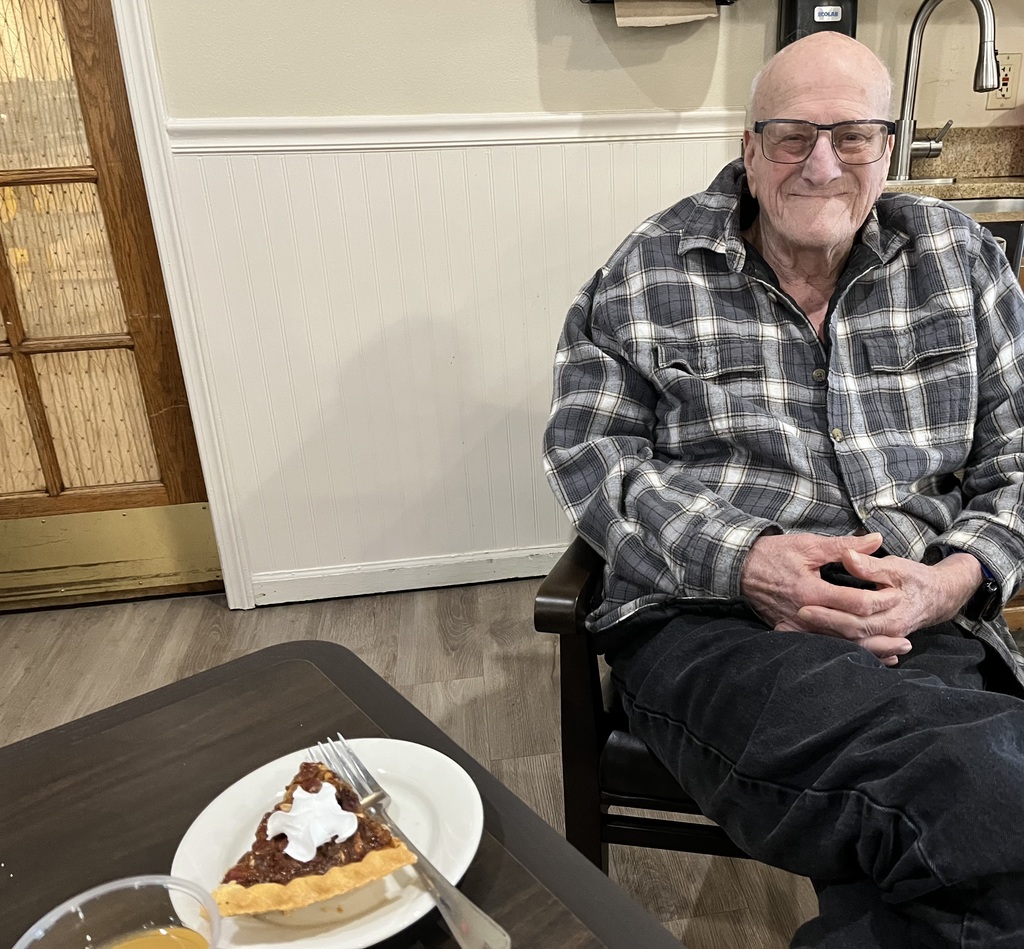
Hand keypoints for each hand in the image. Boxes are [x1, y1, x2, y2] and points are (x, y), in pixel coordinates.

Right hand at [740, 532, 909, 664]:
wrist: (738, 568)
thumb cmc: (772, 554)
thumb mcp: (808, 545)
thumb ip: (844, 546)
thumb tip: (876, 540)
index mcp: (811, 591)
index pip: (855, 603)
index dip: (880, 601)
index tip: (899, 597)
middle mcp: (805, 615)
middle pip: (850, 633)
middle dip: (880, 637)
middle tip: (907, 640)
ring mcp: (796, 627)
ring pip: (837, 645)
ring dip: (866, 651)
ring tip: (892, 655)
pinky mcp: (790, 631)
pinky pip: (821, 646)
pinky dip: (844, 652)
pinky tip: (862, 657)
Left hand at [796, 549, 981, 644]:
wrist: (938, 596)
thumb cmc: (915, 579)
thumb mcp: (895, 567)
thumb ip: (869, 565)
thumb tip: (848, 556)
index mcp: (891, 613)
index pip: (853, 617)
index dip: (828, 613)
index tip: (804, 605)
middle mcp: (887, 632)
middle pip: (848, 634)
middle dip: (821, 626)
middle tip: (796, 615)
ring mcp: (883, 639)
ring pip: (850, 644)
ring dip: (825, 638)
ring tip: (797, 628)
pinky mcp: (879, 641)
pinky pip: (856, 647)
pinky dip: (835, 645)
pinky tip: (815, 641)